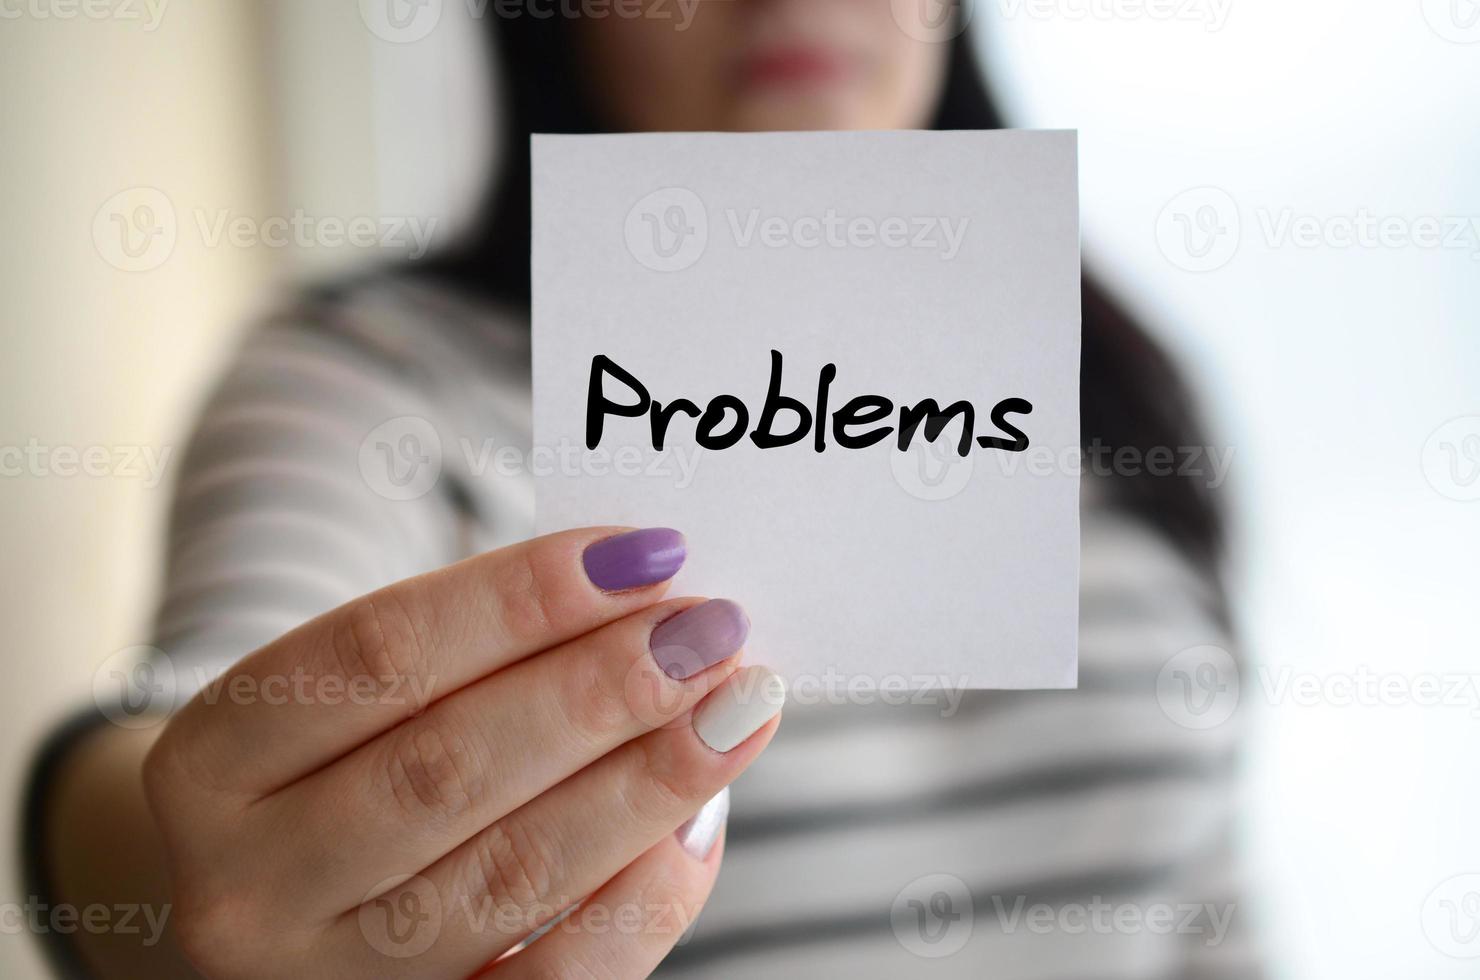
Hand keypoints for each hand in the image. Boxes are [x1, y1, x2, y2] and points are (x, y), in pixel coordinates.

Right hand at [142, 527, 783, 978]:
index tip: (644, 553)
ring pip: (511, 875)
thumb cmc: (336, 767)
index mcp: (211, 762)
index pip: (378, 654)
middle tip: (707, 629)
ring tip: (736, 702)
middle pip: (446, 769)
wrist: (270, 906)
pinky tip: (702, 816)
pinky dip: (645, 894)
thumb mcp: (352, 698)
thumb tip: (648, 602)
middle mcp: (250, 886)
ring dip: (646, 778)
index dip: (521, 597)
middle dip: (600, 690)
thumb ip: (473, 650)